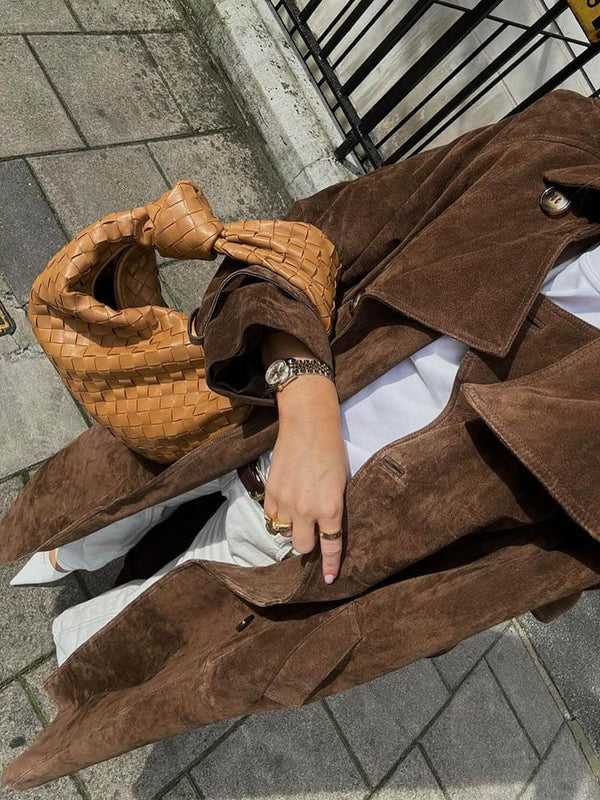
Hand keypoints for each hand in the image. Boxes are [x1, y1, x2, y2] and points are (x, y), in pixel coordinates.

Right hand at [263, 373, 348, 583]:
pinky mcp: (270, 491)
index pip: (330, 547)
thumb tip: (328, 528)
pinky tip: (286, 504)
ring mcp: (286, 501)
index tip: (328, 580)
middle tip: (312, 536)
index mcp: (330, 508)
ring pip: (283, 533)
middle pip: (302, 547)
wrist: (308, 424)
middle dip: (308, 545)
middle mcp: (306, 509)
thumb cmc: (332, 450)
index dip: (329, 566)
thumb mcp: (342, 483)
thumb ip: (334, 508)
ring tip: (297, 516)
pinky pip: (271, 516)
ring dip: (291, 529)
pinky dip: (278, 516)